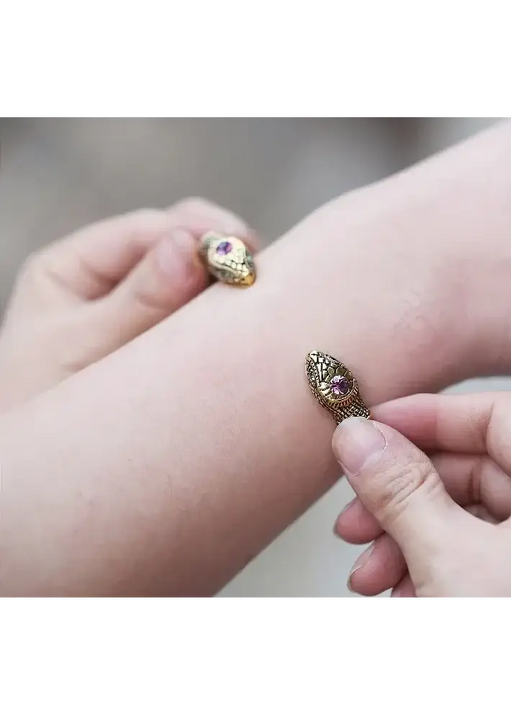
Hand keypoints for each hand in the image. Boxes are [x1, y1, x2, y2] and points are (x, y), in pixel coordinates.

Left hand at [0, 198, 256, 409]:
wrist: (48, 484)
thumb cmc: (45, 415)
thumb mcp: (84, 351)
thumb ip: (138, 302)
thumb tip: (190, 248)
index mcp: (74, 270)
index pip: (148, 231)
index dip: (199, 234)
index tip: (241, 255)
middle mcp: (113, 283)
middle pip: (182, 242)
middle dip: (226, 252)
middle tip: (260, 274)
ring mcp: (147, 313)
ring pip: (203, 278)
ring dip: (232, 284)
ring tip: (260, 300)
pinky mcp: (173, 344)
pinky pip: (208, 317)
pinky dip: (231, 316)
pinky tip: (250, 325)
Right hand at [333, 393, 510, 599]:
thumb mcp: (449, 562)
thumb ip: (400, 490)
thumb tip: (359, 436)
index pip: (499, 416)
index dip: (431, 415)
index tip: (374, 425)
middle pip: (476, 471)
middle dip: (404, 492)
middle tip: (355, 508)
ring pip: (467, 520)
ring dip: (406, 537)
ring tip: (366, 568)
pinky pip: (473, 559)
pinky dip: (428, 568)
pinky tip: (398, 592)